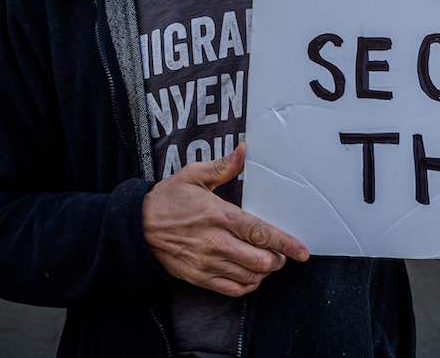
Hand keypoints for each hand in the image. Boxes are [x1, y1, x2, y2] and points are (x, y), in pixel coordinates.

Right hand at [143, 143, 308, 296]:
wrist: (138, 226)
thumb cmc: (168, 199)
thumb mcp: (193, 175)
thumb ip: (223, 166)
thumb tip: (244, 150)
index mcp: (220, 215)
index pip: (260, 233)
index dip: (285, 243)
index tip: (301, 250)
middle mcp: (216, 242)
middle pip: (260, 261)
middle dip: (277, 260)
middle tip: (280, 254)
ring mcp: (208, 263)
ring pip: (249, 277)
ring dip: (263, 273)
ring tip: (265, 262)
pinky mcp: (199, 277)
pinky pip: (232, 290)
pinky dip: (247, 285)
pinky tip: (249, 276)